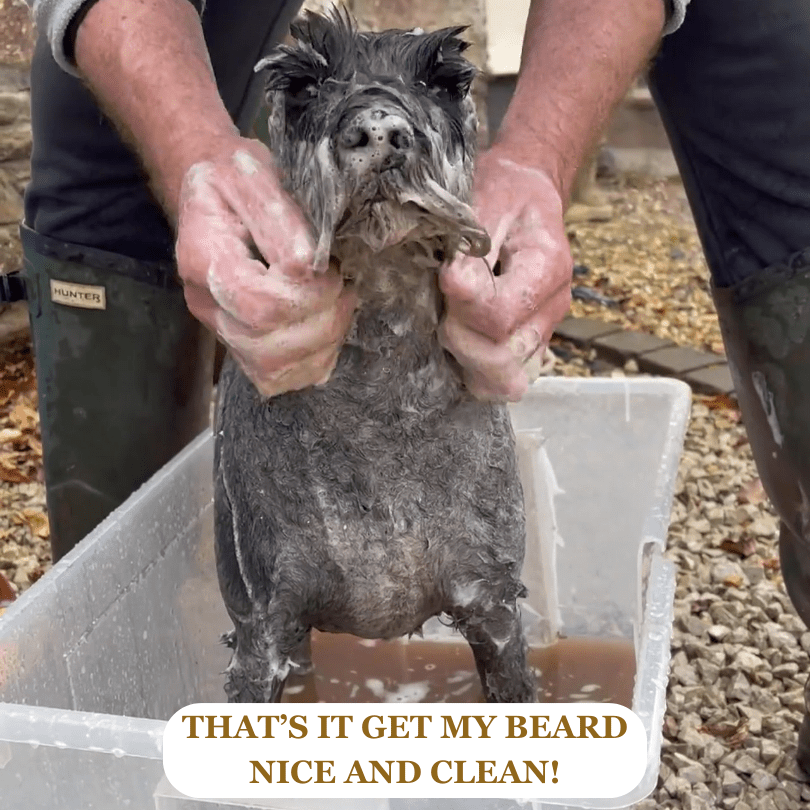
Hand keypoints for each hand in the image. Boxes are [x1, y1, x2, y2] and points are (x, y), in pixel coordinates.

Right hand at [175, 137, 356, 396]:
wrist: (214, 192)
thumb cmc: (234, 178)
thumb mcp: (255, 174)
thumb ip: (280, 218)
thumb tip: (310, 265)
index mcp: (202, 259)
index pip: (260, 306)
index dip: (308, 296)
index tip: (330, 267)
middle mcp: (206, 305)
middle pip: (269, 348)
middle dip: (322, 320)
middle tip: (342, 283)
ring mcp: (222, 331)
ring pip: (276, 371)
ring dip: (323, 342)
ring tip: (338, 301)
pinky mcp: (242, 345)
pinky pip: (279, 377)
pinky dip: (313, 359)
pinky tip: (325, 324)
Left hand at [438, 149, 571, 400]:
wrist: (528, 192)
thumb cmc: (502, 192)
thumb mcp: (484, 201)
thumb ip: (470, 244)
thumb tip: (454, 285)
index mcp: (548, 267)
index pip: (500, 317)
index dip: (463, 308)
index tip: (447, 280)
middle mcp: (554, 306)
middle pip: (502, 356)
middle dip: (461, 339)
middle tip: (444, 307)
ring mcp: (545, 329)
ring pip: (506, 378)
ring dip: (468, 358)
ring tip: (455, 322)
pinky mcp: (532, 343)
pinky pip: (506, 380)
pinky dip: (480, 370)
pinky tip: (465, 342)